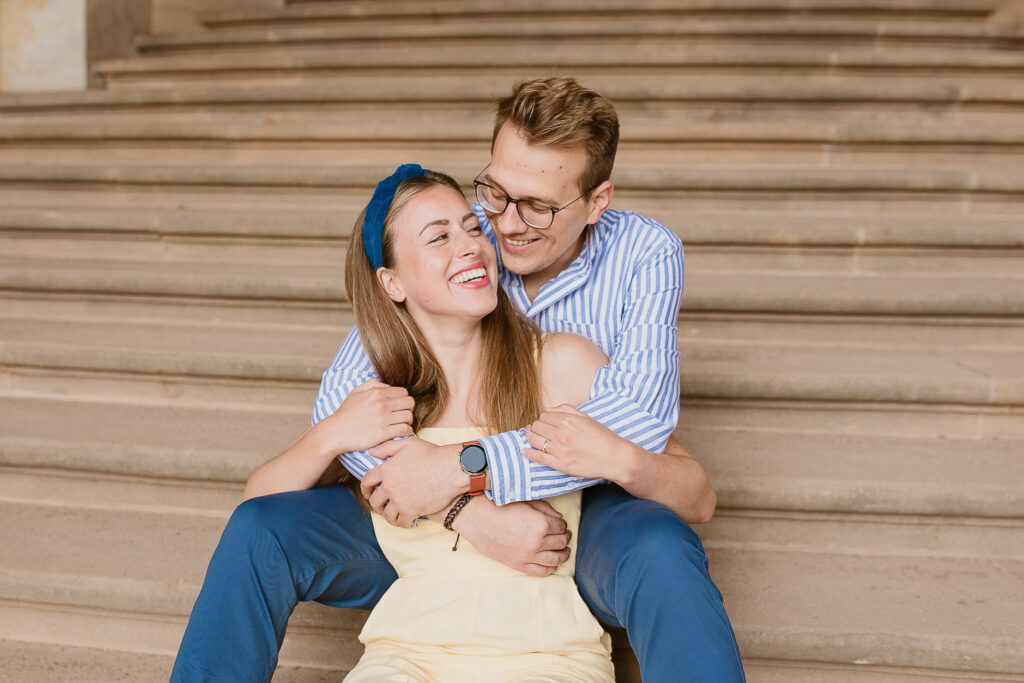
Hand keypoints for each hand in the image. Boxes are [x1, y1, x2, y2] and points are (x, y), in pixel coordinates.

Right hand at [320, 380, 413, 453]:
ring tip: (402, 424)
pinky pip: (405, 430)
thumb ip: (372, 384)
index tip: (399, 406)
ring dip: (408, 421)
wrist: (335, 432)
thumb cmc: (345, 413)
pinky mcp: (383, 433)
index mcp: (376, 393)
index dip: (403, 398)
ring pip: (409, 416)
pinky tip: (401, 432)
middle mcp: (381, 404)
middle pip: (410, 403)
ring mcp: (382, 419)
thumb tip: (387, 385)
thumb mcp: (355, 392)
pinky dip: (407, 431)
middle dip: (408, 408)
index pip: (403, 392)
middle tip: (402, 414)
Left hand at [361, 437, 464, 526]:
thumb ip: (387, 447)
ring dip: (388, 516)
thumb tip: (371, 452)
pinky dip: (401, 523)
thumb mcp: (408, 444)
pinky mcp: (412, 511)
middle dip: (375, 504)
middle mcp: (389, 486)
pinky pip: (401, 522)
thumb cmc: (432, 454)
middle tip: (380, 506)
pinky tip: (405, 520)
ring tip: (392, 515)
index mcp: (386, 470)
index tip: (368, 492)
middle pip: (374, 500)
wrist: (451, 469)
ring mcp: (400, 500)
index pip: (366, 482)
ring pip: (386, 514)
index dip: (365, 488)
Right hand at [452, 498, 571, 576]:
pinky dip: (551, 569)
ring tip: (564, 550)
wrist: (476, 516)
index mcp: (541, 523)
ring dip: (564, 554)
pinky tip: (553, 563)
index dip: (563, 525)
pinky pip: (541, 572)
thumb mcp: (525, 501)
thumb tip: (560, 518)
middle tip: (565, 536)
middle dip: (565, 538)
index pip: (562, 526)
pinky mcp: (518, 564)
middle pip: (561, 542)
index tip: (561, 524)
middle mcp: (537, 541)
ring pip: (556, 559)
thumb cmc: (499, 505)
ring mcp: (528, 555)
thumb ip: (546, 509)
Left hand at [523, 404, 637, 481]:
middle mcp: (562, 434)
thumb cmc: (602, 436)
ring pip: (535, 440)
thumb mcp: (586, 417)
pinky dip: (528, 453)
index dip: (542, 418)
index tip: (543, 421)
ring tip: (528, 435)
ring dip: (529, 436)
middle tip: (534, 428)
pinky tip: (524, 451)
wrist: (613, 457)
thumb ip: (567, 410)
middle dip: (534, 426)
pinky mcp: (560, 464)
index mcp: (568, 420)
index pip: (544, 415)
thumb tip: (549, 409)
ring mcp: (560, 450)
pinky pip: (539, 457)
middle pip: (537, 426)